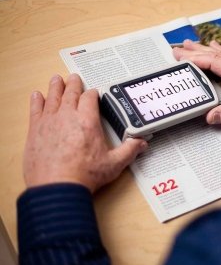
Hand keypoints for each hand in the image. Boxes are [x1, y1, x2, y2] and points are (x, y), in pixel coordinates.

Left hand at [23, 74, 147, 192]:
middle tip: (74, 77)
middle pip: (70, 93)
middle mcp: (68, 117)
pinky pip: (35, 110)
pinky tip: (37, 95)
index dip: (93, 93)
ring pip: (53, 98)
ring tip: (57, 79)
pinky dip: (36, 101)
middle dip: (73, 84)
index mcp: (88, 121)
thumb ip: (129, 151)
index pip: (90, 98)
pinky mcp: (35, 131)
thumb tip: (141, 144)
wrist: (58, 187)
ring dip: (55, 87)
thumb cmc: (84, 176)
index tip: (94, 93)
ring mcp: (49, 122)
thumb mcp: (114, 163)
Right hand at [173, 40, 220, 125]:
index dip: (195, 59)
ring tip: (190, 44)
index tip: (181, 58)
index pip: (213, 62)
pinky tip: (215, 48)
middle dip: (194, 51)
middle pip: (214, 54)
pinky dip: (218, 50)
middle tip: (177, 49)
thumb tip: (209, 116)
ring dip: (204, 48)